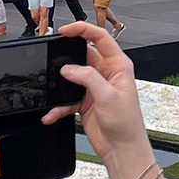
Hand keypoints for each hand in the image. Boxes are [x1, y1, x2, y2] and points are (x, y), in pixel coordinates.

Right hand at [44, 22, 146, 170]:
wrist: (122, 149)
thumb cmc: (127, 123)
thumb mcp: (108, 96)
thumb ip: (88, 78)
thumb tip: (69, 68)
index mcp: (118, 65)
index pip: (100, 38)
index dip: (83, 30)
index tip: (66, 30)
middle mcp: (106, 73)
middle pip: (82, 56)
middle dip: (65, 59)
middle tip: (51, 60)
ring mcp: (94, 87)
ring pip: (71, 77)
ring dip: (59, 85)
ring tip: (52, 91)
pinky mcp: (84, 101)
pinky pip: (66, 97)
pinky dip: (58, 105)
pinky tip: (52, 113)